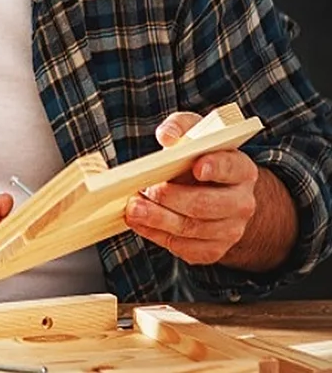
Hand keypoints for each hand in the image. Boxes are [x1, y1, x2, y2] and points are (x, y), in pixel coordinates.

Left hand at [124, 111, 258, 265]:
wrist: (214, 190)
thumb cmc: (199, 155)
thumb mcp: (194, 131)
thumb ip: (180, 126)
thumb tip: (167, 137)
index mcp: (241, 169)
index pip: (232, 167)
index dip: (216, 167)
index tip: (196, 167)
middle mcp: (242, 202)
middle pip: (207, 204)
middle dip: (173, 198)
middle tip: (146, 189)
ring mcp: (231, 230)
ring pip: (194, 229)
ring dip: (160, 219)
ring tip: (134, 208)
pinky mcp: (214, 249)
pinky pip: (187, 248)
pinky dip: (159, 236)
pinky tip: (139, 223)